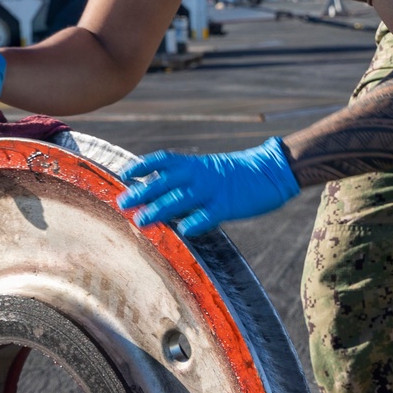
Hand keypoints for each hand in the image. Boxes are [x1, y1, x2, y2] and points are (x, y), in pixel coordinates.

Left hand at [116, 138, 299, 237]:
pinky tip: (182, 231)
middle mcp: (199, 174)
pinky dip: (195, 222)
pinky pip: (208, 214)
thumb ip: (186, 178)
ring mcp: (212, 190)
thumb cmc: (237, 173)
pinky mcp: (227, 205)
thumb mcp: (208, 168)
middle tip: (122, 203)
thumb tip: (159, 190)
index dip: (142, 166)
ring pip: (180, 199)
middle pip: (164, 182)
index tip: (125, 175)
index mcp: (194, 164)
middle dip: (142, 192)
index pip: (162, 160)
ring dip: (159, 209)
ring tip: (141, 220)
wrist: (270, 171)